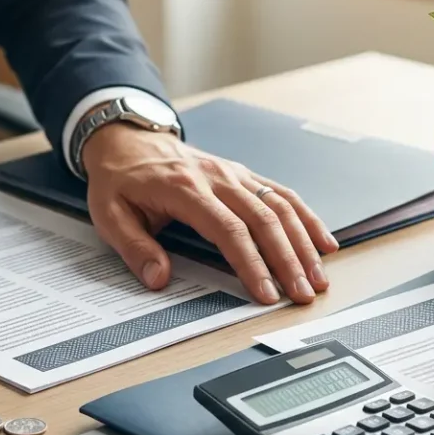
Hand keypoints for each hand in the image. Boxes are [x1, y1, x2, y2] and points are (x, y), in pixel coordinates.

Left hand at [82, 124, 338, 304]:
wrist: (127, 140)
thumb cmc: (120, 180)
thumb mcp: (109, 215)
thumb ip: (135, 248)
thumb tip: (158, 279)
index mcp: (185, 189)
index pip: (228, 229)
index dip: (251, 263)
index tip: (265, 292)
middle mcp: (217, 178)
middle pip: (264, 220)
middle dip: (288, 260)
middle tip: (302, 294)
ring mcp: (234, 174)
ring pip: (280, 206)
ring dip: (304, 243)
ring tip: (319, 277)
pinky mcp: (243, 175)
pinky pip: (282, 194)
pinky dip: (307, 218)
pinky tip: (324, 243)